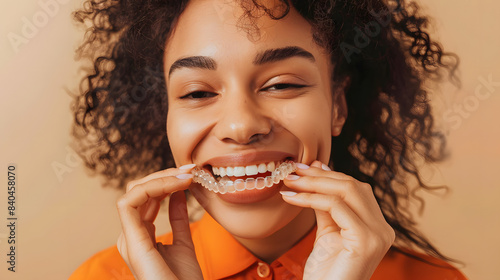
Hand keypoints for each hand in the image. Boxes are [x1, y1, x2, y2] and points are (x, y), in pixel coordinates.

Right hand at [116, 165, 202, 279]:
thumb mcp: (184, 242)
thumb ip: (178, 218)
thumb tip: (179, 194)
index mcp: (141, 235)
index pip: (147, 197)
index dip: (166, 181)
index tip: (191, 175)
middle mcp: (131, 234)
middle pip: (139, 190)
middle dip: (164, 175)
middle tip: (190, 170)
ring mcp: (128, 237)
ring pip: (134, 191)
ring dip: (161, 178)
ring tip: (186, 176)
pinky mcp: (131, 240)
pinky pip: (129, 202)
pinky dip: (152, 187)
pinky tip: (175, 186)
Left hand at [281, 161, 394, 279]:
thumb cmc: (325, 272)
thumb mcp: (327, 231)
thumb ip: (326, 204)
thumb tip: (319, 169)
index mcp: (377, 226)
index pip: (356, 190)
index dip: (330, 175)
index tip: (305, 167)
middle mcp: (383, 229)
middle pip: (353, 186)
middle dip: (320, 175)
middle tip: (293, 171)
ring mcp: (378, 234)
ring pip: (346, 191)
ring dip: (313, 183)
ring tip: (289, 181)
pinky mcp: (365, 240)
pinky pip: (335, 206)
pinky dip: (310, 198)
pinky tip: (291, 198)